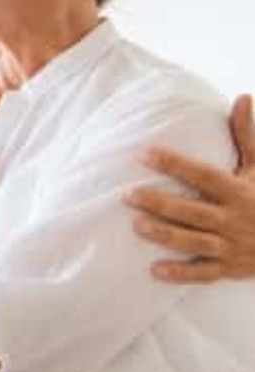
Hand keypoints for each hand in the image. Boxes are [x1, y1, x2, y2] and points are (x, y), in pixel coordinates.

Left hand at [127, 93, 254, 282]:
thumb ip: (246, 135)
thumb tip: (243, 97)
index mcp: (238, 192)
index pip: (203, 175)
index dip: (175, 164)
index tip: (144, 153)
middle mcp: (234, 219)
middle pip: (193, 211)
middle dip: (161, 203)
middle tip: (128, 194)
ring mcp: (231, 246)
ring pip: (195, 242)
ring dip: (167, 235)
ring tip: (136, 226)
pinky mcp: (229, 268)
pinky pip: (204, 273)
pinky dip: (181, 274)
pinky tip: (154, 270)